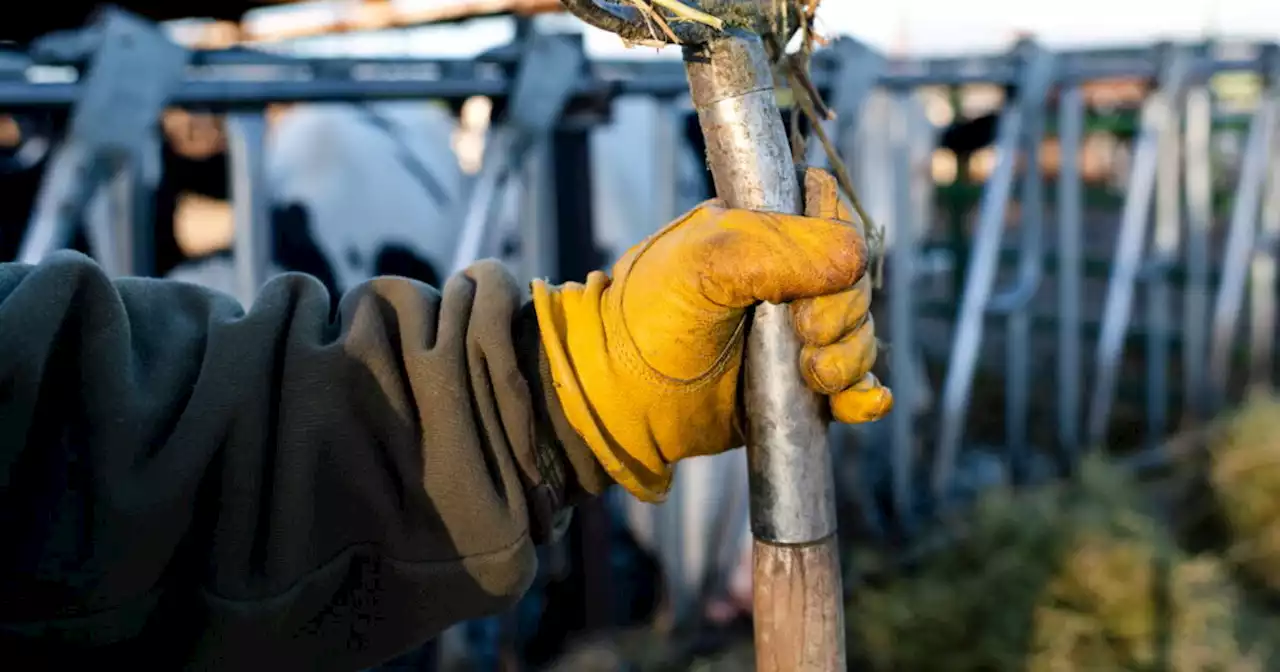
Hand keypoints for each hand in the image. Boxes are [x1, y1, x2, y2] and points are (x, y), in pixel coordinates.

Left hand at [532, 168, 891, 501]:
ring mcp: (797, 335)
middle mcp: (787, 280)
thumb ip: (776, 249)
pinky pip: (858, 388)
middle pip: (856, 282)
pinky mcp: (800, 388)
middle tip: (802, 333)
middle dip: (842, 312)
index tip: (809, 281)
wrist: (624, 399)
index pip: (834, 220)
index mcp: (765, 232)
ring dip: (851, 358)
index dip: (838, 249)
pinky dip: (865, 397)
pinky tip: (855, 403)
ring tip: (813, 376)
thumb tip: (851, 260)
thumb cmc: (650, 318)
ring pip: (861, 336)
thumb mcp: (704, 263)